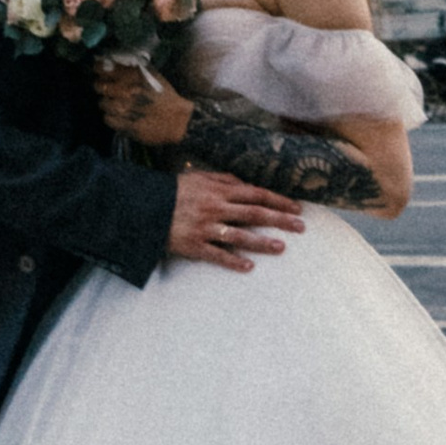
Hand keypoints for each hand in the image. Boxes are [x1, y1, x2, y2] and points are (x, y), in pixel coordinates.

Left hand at [97, 53, 191, 145]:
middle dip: (100, 86)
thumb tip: (113, 61)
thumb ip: (133, 69)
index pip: (104, 69)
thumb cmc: (165, 97)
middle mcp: (127, 91)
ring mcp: (125, 109)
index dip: (98, 68)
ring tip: (114, 103)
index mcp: (134, 76)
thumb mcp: (153, 76)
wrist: (178, 120)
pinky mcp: (125, 125)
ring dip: (106, 102)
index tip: (98, 69)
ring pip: (102, 103)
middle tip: (105, 88)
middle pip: (99, 86)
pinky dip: (110, 116)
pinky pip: (107, 118)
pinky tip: (118, 115)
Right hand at [166, 169, 300, 270]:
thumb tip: (246, 184)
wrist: (145, 207)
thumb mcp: (199, 177)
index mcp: (219, 190)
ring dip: (261, 242)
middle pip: (254, 214)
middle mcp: (216, 208)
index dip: (278, 200)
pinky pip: (216, 254)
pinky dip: (232, 261)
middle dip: (279, 220)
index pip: (256, 194)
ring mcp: (205, 227)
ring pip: (239, 235)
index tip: (296, 207)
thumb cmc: (174, 191)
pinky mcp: (193, 245)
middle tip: (300, 227)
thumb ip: (224, 180)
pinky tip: (248, 267)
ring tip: (281, 247)